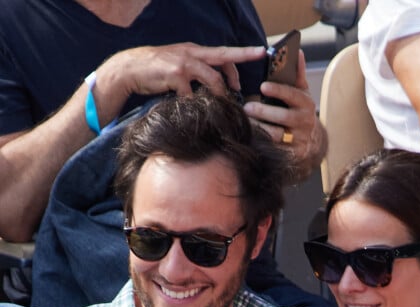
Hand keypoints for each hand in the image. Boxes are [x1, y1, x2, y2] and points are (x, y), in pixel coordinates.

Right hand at [95, 42, 265, 125]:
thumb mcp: (178, 65)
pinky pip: (192, 94)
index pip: (221, 52)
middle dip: (243, 54)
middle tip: (260, 54)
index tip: (257, 54)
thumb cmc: (155, 71)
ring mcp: (184, 63)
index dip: (240, 55)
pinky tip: (194, 110)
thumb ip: (195, 72)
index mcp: (194, 51)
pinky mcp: (174, 75)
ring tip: (224, 105)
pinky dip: (195, 104)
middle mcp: (191, 53)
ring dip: (221, 93)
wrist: (130, 68)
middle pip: (223, 54)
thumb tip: (211, 86)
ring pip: (211, 77)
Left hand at [244, 51, 326, 175]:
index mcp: (306, 105)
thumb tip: (297, 50)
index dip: (278, 91)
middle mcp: (304, 123)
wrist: (313, 144)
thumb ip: (297, 74)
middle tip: (247, 108)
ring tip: (245, 122)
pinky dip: (260, 144)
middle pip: (283, 118)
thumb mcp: (302, 94)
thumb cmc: (301, 113)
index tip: (263, 86)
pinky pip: (272, 150)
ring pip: (276, 136)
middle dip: (264, 112)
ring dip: (259, 129)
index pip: (293, 96)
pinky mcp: (290, 155)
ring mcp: (298, 141)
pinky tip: (248, 137)